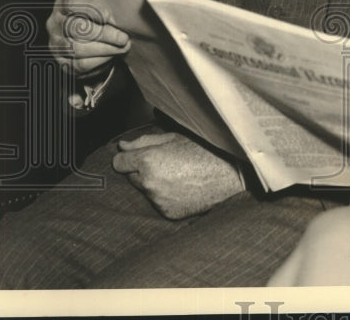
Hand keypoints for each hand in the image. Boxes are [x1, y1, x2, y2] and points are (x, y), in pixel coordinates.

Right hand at [46, 0, 129, 75]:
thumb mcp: (100, 8)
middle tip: (122, 37)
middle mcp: (55, 23)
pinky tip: (112, 55)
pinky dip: (99, 60)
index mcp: (62, 5)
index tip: (108, 16)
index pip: (71, 2)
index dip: (91, 9)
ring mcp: (56, 43)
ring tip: (122, 47)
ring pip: (77, 48)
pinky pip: (80, 64)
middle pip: (75, 28)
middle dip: (103, 33)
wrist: (94, 44)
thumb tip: (124, 19)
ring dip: (104, 48)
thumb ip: (108, 10)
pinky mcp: (63, 62)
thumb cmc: (98, 20)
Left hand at [112, 132, 243, 219]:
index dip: (128, 157)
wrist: (230, 174)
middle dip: (143, 170)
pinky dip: (167, 196)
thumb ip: (144, 141)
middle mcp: (149, 182)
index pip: (118, 162)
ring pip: (146, 190)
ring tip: (179, 175)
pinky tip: (183, 187)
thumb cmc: (205, 150)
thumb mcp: (175, 137)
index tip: (137, 156)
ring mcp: (158, 200)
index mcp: (148, 160)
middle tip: (166, 163)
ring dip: (155, 184)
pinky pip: (159, 203)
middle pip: (132, 177)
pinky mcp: (167, 213)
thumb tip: (122, 146)